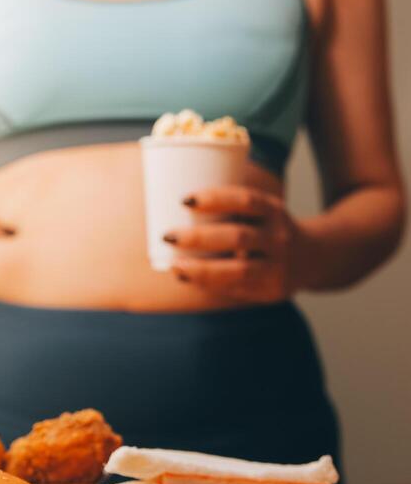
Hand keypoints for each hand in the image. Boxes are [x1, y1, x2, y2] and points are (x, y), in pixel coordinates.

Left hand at [165, 186, 309, 303]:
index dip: (216, 198)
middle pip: (238, 237)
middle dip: (200, 238)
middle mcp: (279, 238)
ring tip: (175, 266)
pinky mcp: (272, 290)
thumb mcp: (262, 209)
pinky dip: (211, 285)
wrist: (314, 257)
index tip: (184, 199)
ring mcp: (278, 267)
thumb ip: (231, 204)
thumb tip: (175, 193)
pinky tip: (189, 279)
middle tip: (169, 235)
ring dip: (202, 269)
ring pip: (238, 270)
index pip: (246, 200)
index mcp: (274, 210)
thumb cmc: (269, 228)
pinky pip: (238, 289)